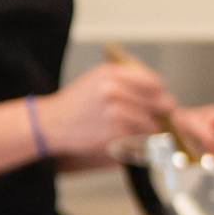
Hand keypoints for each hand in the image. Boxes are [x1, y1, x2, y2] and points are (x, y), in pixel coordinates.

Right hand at [37, 62, 173, 158]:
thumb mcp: (98, 78)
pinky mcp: (113, 134)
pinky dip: (140, 140)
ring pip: (151, 123)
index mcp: (111, 74)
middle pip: (157, 102)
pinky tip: (131, 137)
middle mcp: (114, 91)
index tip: (160, 98)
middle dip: (161, 111)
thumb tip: (159, 89)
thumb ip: (127, 78)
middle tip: (161, 116)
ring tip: (144, 128)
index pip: (153, 83)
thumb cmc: (77, 101)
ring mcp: (114, 113)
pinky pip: (139, 138)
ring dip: (151, 128)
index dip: (160, 93)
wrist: (52, 123)